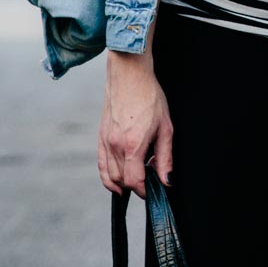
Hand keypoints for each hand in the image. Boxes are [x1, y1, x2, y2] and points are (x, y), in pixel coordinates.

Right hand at [99, 48, 173, 196]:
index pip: (134, 181)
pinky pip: (101, 165)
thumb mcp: (165, 128)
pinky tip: (116, 183)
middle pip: (122, 181)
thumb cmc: (149, 97)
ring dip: (123, 183)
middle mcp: (115, 146)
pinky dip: (108, 177)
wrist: (129, 75)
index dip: (145, 191)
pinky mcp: (100, 137)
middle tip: (151, 177)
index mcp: (132, 145)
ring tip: (138, 176)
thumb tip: (167, 181)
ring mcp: (105, 142)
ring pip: (110, 176)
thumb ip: (165, 158)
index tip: (154, 190)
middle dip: (136, 185)